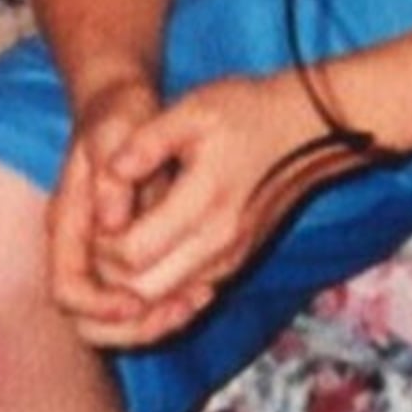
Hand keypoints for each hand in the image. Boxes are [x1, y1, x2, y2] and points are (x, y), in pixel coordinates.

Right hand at [48, 80, 187, 341]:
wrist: (125, 108)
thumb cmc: (118, 117)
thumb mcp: (114, 131)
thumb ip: (110, 173)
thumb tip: (112, 222)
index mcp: (67, 225)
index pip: (68, 289)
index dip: (98, 305)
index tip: (136, 301)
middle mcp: (80, 249)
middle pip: (89, 320)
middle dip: (132, 327)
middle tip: (180, 310)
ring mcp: (103, 257)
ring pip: (117, 319)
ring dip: (154, 322)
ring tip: (198, 302)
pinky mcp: (130, 258)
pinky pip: (143, 300)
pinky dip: (169, 304)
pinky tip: (204, 292)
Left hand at [74, 73, 365, 344]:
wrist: (313, 130)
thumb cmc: (250, 112)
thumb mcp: (193, 110)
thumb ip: (146, 142)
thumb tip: (109, 171)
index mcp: (204, 207)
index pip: (130, 254)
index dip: (101, 242)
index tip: (98, 212)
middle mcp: (219, 246)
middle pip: (142, 292)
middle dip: (110, 274)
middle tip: (100, 235)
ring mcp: (231, 260)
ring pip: (164, 301)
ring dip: (132, 285)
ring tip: (118, 241)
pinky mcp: (238, 262)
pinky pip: (186, 292)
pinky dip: (159, 284)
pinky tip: (147, 250)